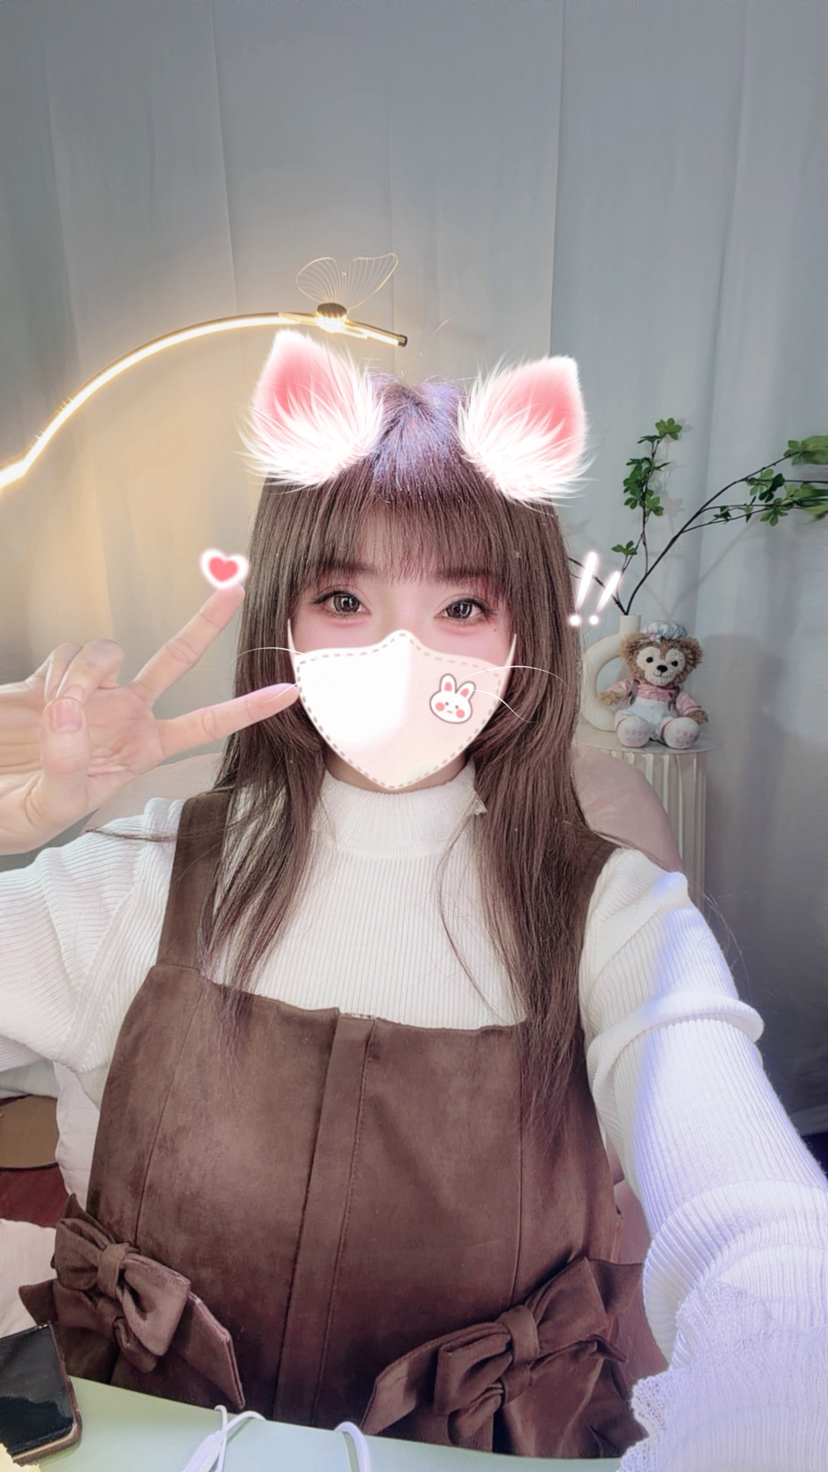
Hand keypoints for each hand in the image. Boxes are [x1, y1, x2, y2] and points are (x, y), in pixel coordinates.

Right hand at [0, 586, 297, 853]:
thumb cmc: (18, 816)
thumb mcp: (52, 807)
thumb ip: (69, 763)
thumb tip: (71, 710)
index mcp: (139, 750)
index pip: (204, 726)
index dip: (246, 709)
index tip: (289, 693)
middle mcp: (122, 715)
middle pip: (176, 660)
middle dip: (205, 624)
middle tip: (235, 590)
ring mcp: (88, 692)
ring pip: (109, 653)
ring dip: (85, 676)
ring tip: (55, 714)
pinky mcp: (49, 677)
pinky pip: (68, 655)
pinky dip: (57, 675)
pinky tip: (40, 700)